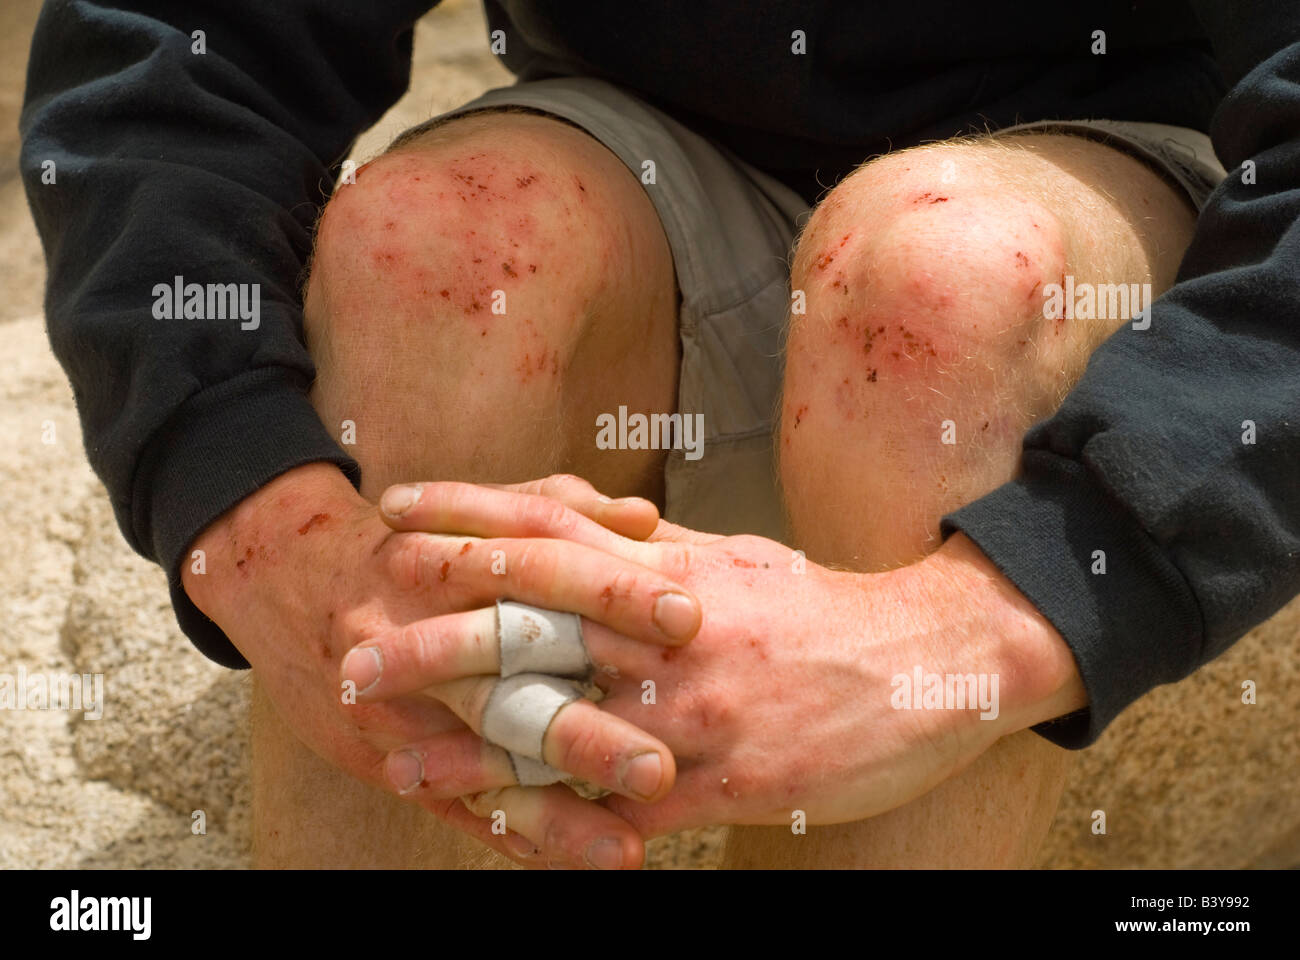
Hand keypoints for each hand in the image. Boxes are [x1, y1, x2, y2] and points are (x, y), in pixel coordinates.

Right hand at [182, 464, 701, 867]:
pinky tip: (568, 859)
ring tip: (624, 848)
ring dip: (553, 809)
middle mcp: (428, 636)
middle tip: (663, 766)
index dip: (614, 592)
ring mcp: (407, 707)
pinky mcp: (394, 757)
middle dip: (584, 729)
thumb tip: (642, 516)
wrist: (286, 576)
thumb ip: (559, 508)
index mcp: (457, 563)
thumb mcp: (474, 512)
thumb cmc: (407, 541)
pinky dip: (511, 833)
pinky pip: (455, 802)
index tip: (689, 617)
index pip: (544, 572)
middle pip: (512, 684)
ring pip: (483, 761)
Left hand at [376, 488, 1086, 835]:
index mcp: (669, 568)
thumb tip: (580, 522)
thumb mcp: (734, 559)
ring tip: (397, 754)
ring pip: (560, 724)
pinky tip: (498, 829)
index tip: (397, 511)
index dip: (468, 517)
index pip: (548, 530)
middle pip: (533, 626)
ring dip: (472, 741)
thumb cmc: (818, 608)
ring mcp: (689, 708)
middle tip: (354, 646)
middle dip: (436, 635)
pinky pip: (621, 804)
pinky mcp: (720, 781)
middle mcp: (668, 630)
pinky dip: (555, 819)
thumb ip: (651, 550)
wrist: (927, 661)